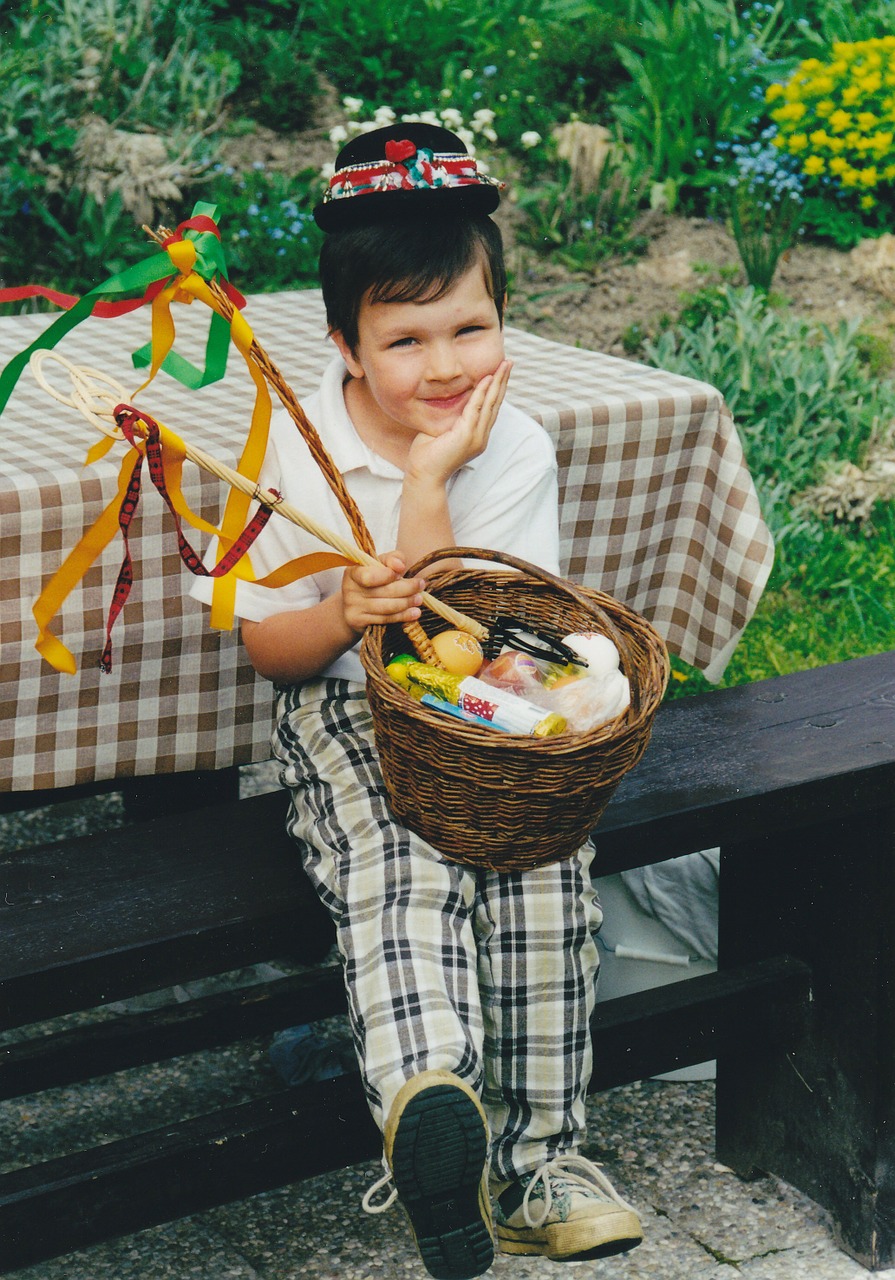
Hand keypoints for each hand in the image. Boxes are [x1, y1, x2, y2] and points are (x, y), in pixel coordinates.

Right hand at [341, 551, 425, 633]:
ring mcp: (353, 607)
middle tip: (421, 585)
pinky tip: (414, 613)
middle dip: (407, 588)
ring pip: (387, 607)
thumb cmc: (372, 580)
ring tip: (419, 599)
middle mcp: (350, 589)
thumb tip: (400, 566)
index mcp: (353, 571)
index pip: (369, 575)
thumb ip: (392, 559)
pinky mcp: (359, 621)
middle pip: (384, 591)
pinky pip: (385, 619)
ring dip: (407, 603)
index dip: (387, 575)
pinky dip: (402, 616)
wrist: (354, 605)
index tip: (402, 572)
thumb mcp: (379, 564)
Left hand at [406, 359, 512, 485]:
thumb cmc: (427, 455)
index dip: (497, 389)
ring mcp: (476, 437)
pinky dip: (482, 393)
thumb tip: (446, 400)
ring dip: (498, 382)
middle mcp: (481, 436)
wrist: (424, 475)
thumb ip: (449, 417)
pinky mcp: (467, 436)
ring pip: (491, 404)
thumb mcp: (441, 431)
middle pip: (496, 403)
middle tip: (509, 362)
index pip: (490, 408)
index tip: (500, 371)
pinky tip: (487, 378)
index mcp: (477, 436)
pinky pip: (476, 409)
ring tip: (504, 365)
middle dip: (503, 381)